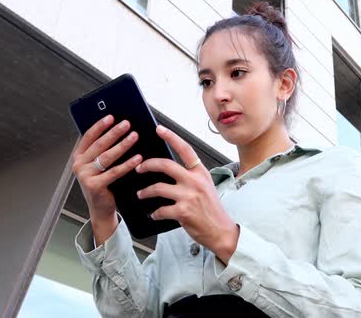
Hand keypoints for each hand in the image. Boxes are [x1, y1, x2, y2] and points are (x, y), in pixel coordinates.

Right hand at [71, 115, 141, 241]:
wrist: (101, 209)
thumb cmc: (103, 185)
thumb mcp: (100, 166)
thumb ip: (103, 151)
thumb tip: (120, 131)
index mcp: (79, 157)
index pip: (88, 137)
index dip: (100, 126)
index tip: (111, 117)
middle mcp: (79, 165)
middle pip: (99, 144)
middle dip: (114, 132)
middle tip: (127, 124)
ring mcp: (85, 176)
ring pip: (107, 156)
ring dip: (122, 145)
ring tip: (134, 136)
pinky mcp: (94, 186)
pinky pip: (114, 172)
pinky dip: (127, 164)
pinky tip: (138, 157)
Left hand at [135, 125, 239, 263]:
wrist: (222, 231)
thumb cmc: (212, 210)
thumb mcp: (205, 187)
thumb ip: (190, 177)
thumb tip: (168, 170)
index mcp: (201, 173)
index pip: (185, 149)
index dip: (171, 137)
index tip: (159, 129)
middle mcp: (195, 181)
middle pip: (165, 164)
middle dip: (147, 165)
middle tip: (139, 168)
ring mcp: (189, 196)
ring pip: (158, 188)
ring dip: (145, 192)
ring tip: (141, 194)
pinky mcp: (183, 212)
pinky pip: (160, 210)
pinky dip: (154, 213)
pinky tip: (153, 215)